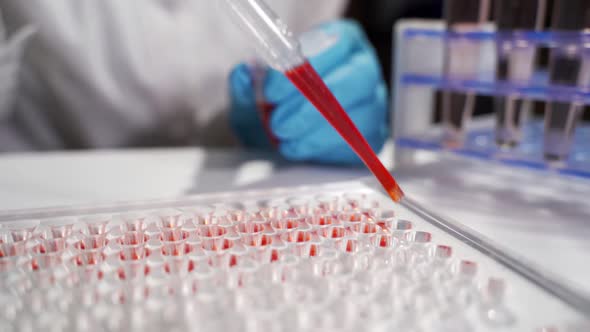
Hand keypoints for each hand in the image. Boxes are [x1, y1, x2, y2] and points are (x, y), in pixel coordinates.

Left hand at [229, 20, 388, 163]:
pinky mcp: (373, 134)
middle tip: (277, 123)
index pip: (336, 43)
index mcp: (340, 41)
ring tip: (282, 137)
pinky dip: (321, 148)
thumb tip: (244, 75)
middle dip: (312, 104)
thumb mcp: (252, 90)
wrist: (279, 134)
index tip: (272, 90)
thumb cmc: (273, 103)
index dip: (306, 65)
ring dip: (313, 130)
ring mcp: (373, 102)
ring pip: (356, 115)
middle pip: (357, 79)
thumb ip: (246, 82)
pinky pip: (355, 143)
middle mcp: (363, 67)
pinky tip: (296, 147)